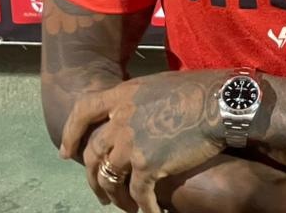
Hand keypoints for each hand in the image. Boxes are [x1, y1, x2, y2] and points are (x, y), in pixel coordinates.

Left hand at [60, 74, 225, 212]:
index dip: (70, 133)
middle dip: (92, 176)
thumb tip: (137, 113)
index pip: (83, 111)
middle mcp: (121, 119)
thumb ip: (140, 101)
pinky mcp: (148, 165)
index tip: (66, 152)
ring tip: (122, 206)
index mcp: (123, 95)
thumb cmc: (198, 89)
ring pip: (110, 176)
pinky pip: (138, 194)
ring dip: (114, 195)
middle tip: (99, 191)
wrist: (220, 103)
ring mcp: (132, 143)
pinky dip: (142, 207)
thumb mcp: (159, 85)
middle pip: (93, 152)